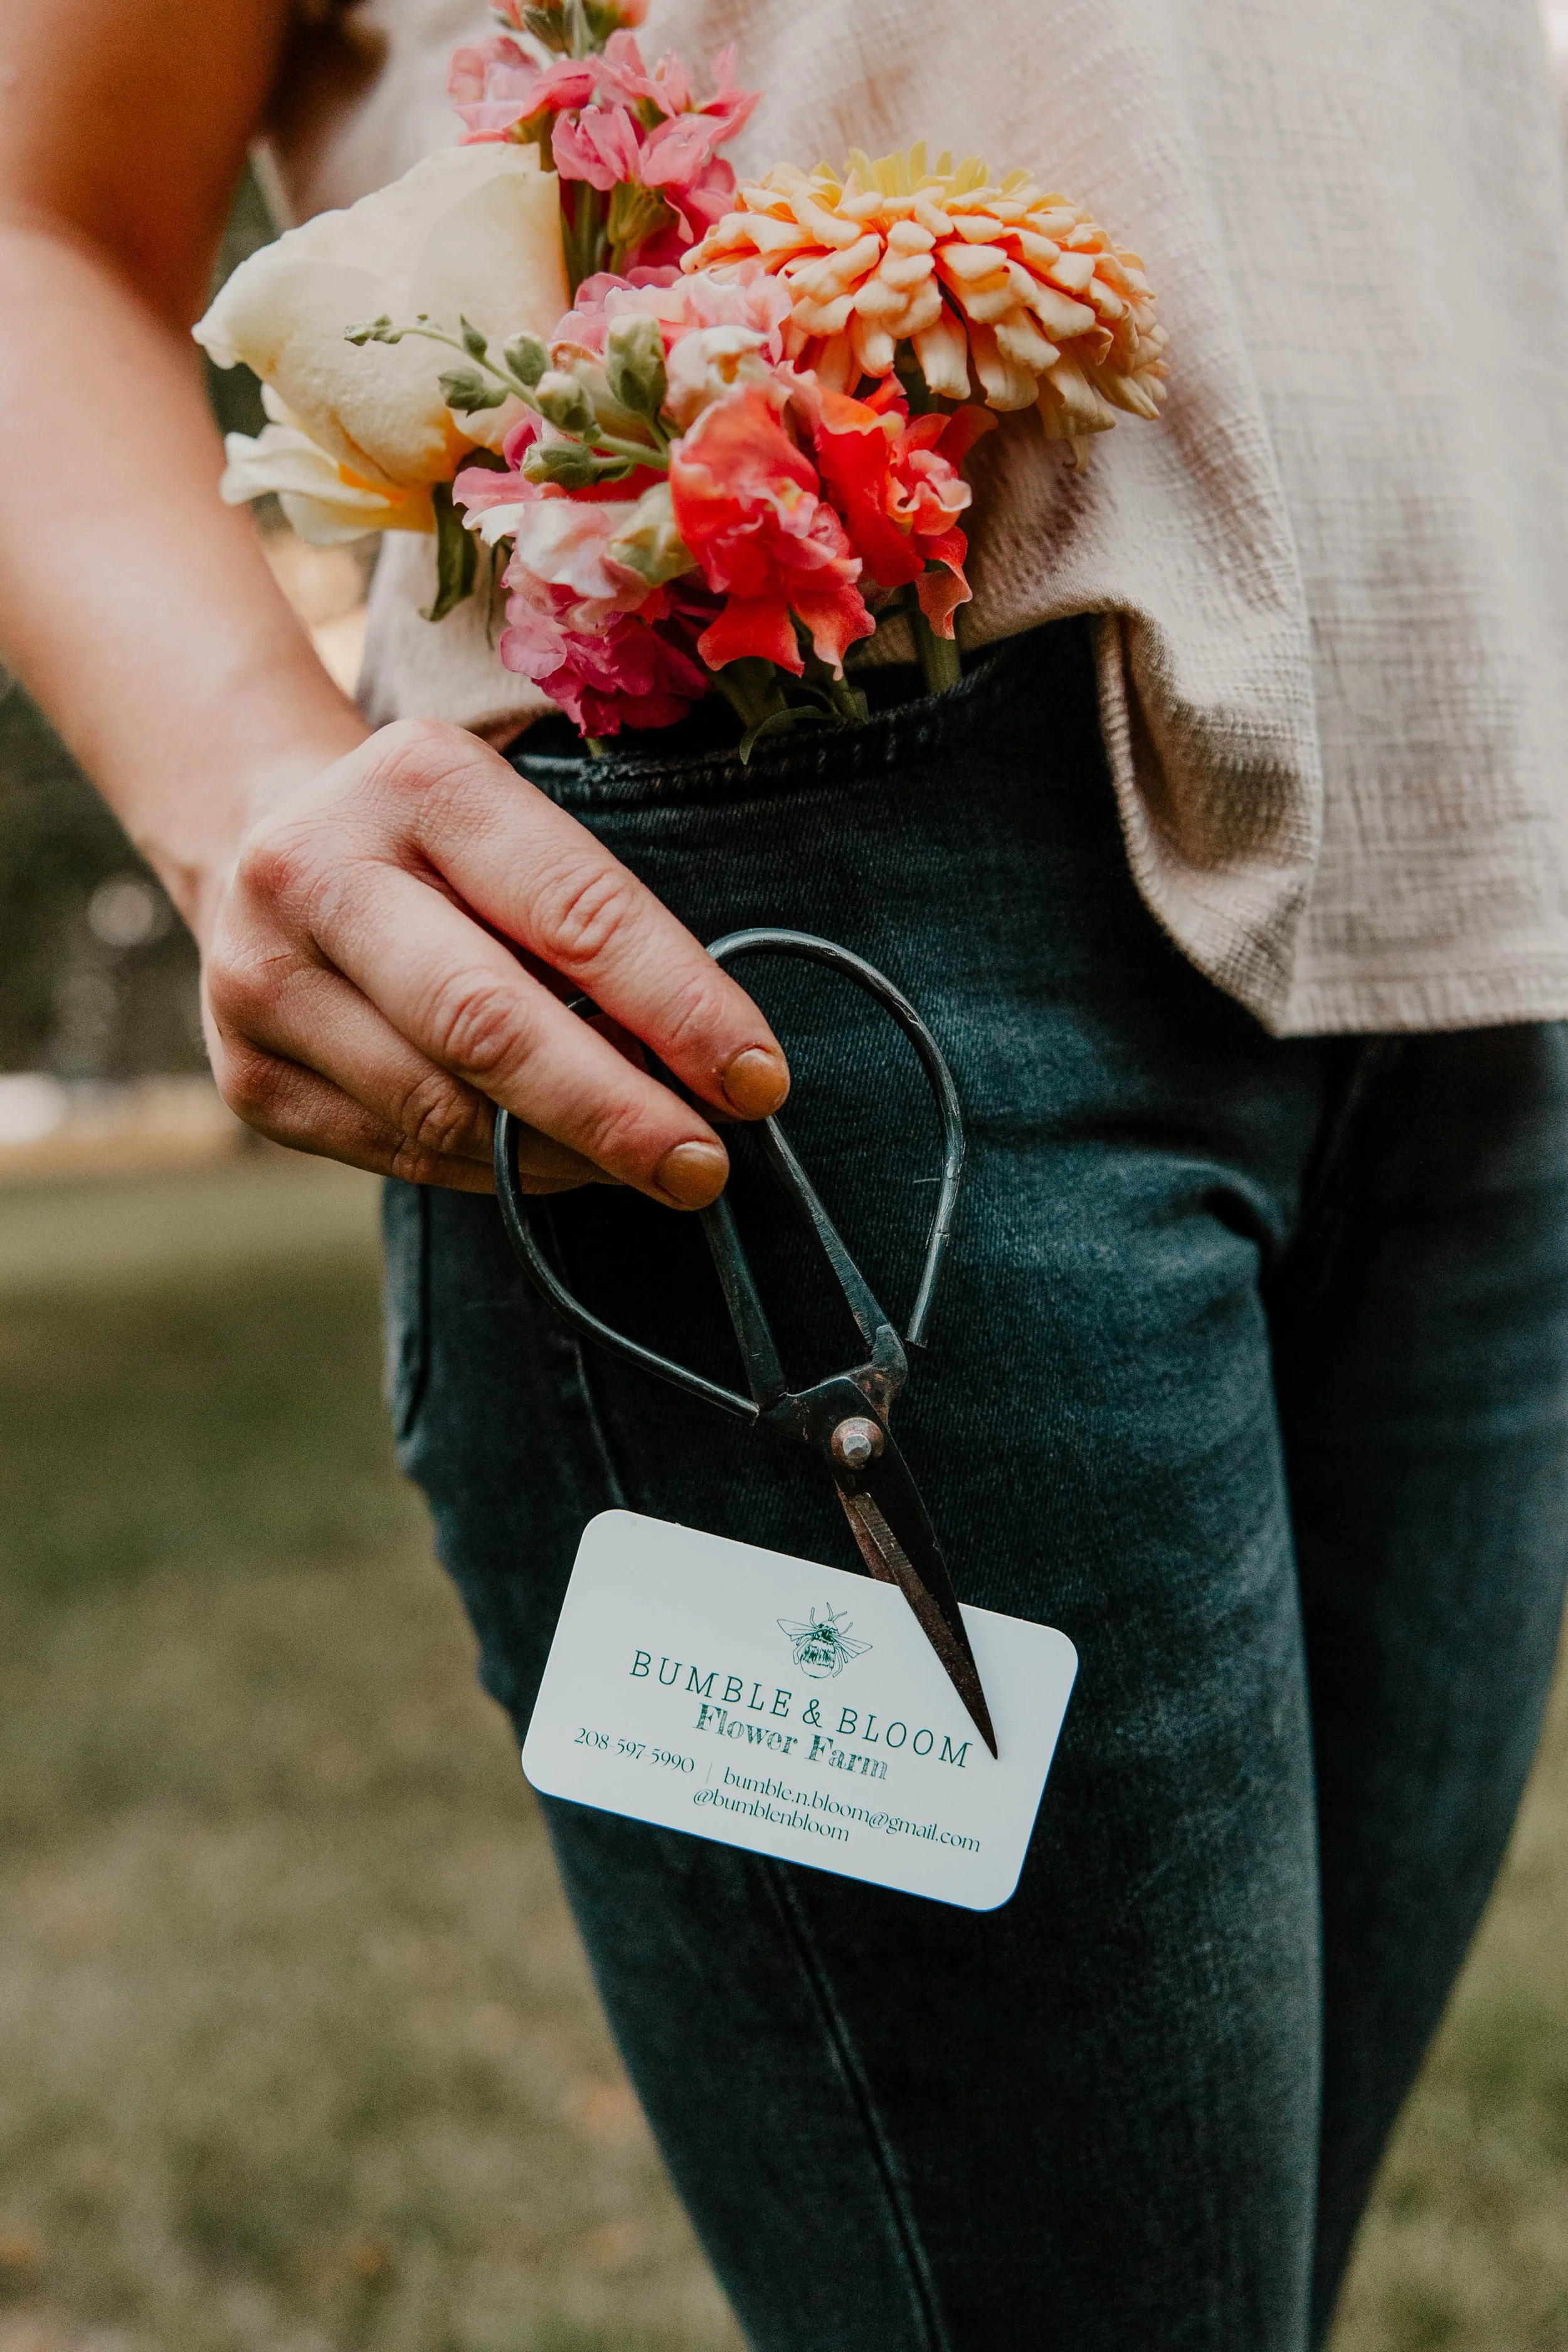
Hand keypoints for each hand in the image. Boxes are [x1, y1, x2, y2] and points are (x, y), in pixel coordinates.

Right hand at [201, 719, 789, 1201]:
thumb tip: (708, 1074)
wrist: (265, 849)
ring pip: (444, 1109)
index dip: (679, 1007)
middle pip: (489, 1024)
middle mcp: (316, 871)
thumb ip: (598, 933)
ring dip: (567, 1155)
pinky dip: (498, 1172)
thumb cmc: (446, 850)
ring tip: (644, 1166)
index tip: (759, 1081)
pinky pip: (403, 1154)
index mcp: (417, 782)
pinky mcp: (250, 1079)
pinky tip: (558, 1165)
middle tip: (705, 1169)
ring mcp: (262, 981)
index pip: (576, 912)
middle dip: (617, 1111)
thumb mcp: (519, 836)